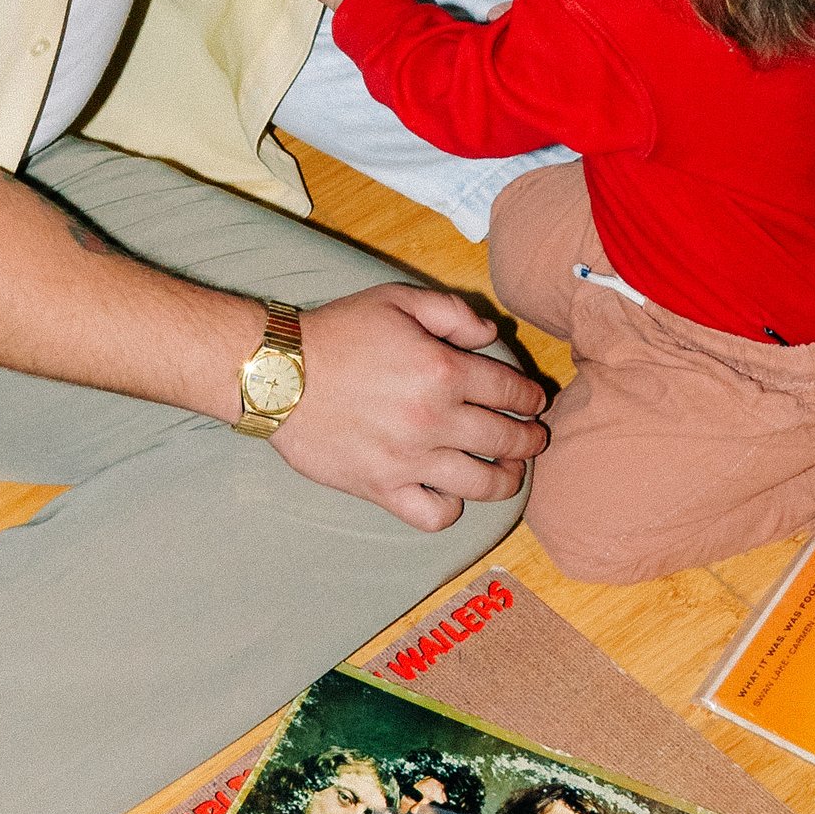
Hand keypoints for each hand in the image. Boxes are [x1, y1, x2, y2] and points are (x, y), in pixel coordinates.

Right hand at [272, 281, 547, 529]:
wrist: (278, 373)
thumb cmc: (337, 332)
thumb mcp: (397, 300)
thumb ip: (452, 313)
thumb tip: (491, 335)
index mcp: (443, 370)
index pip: (511, 390)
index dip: (531, 397)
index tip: (536, 402)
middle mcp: (433, 419)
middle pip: (507, 439)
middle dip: (530, 439)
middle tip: (535, 439)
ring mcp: (408, 459)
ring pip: (483, 483)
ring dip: (508, 478)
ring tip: (510, 473)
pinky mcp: (382, 487)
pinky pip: (433, 514)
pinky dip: (451, 508)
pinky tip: (452, 493)